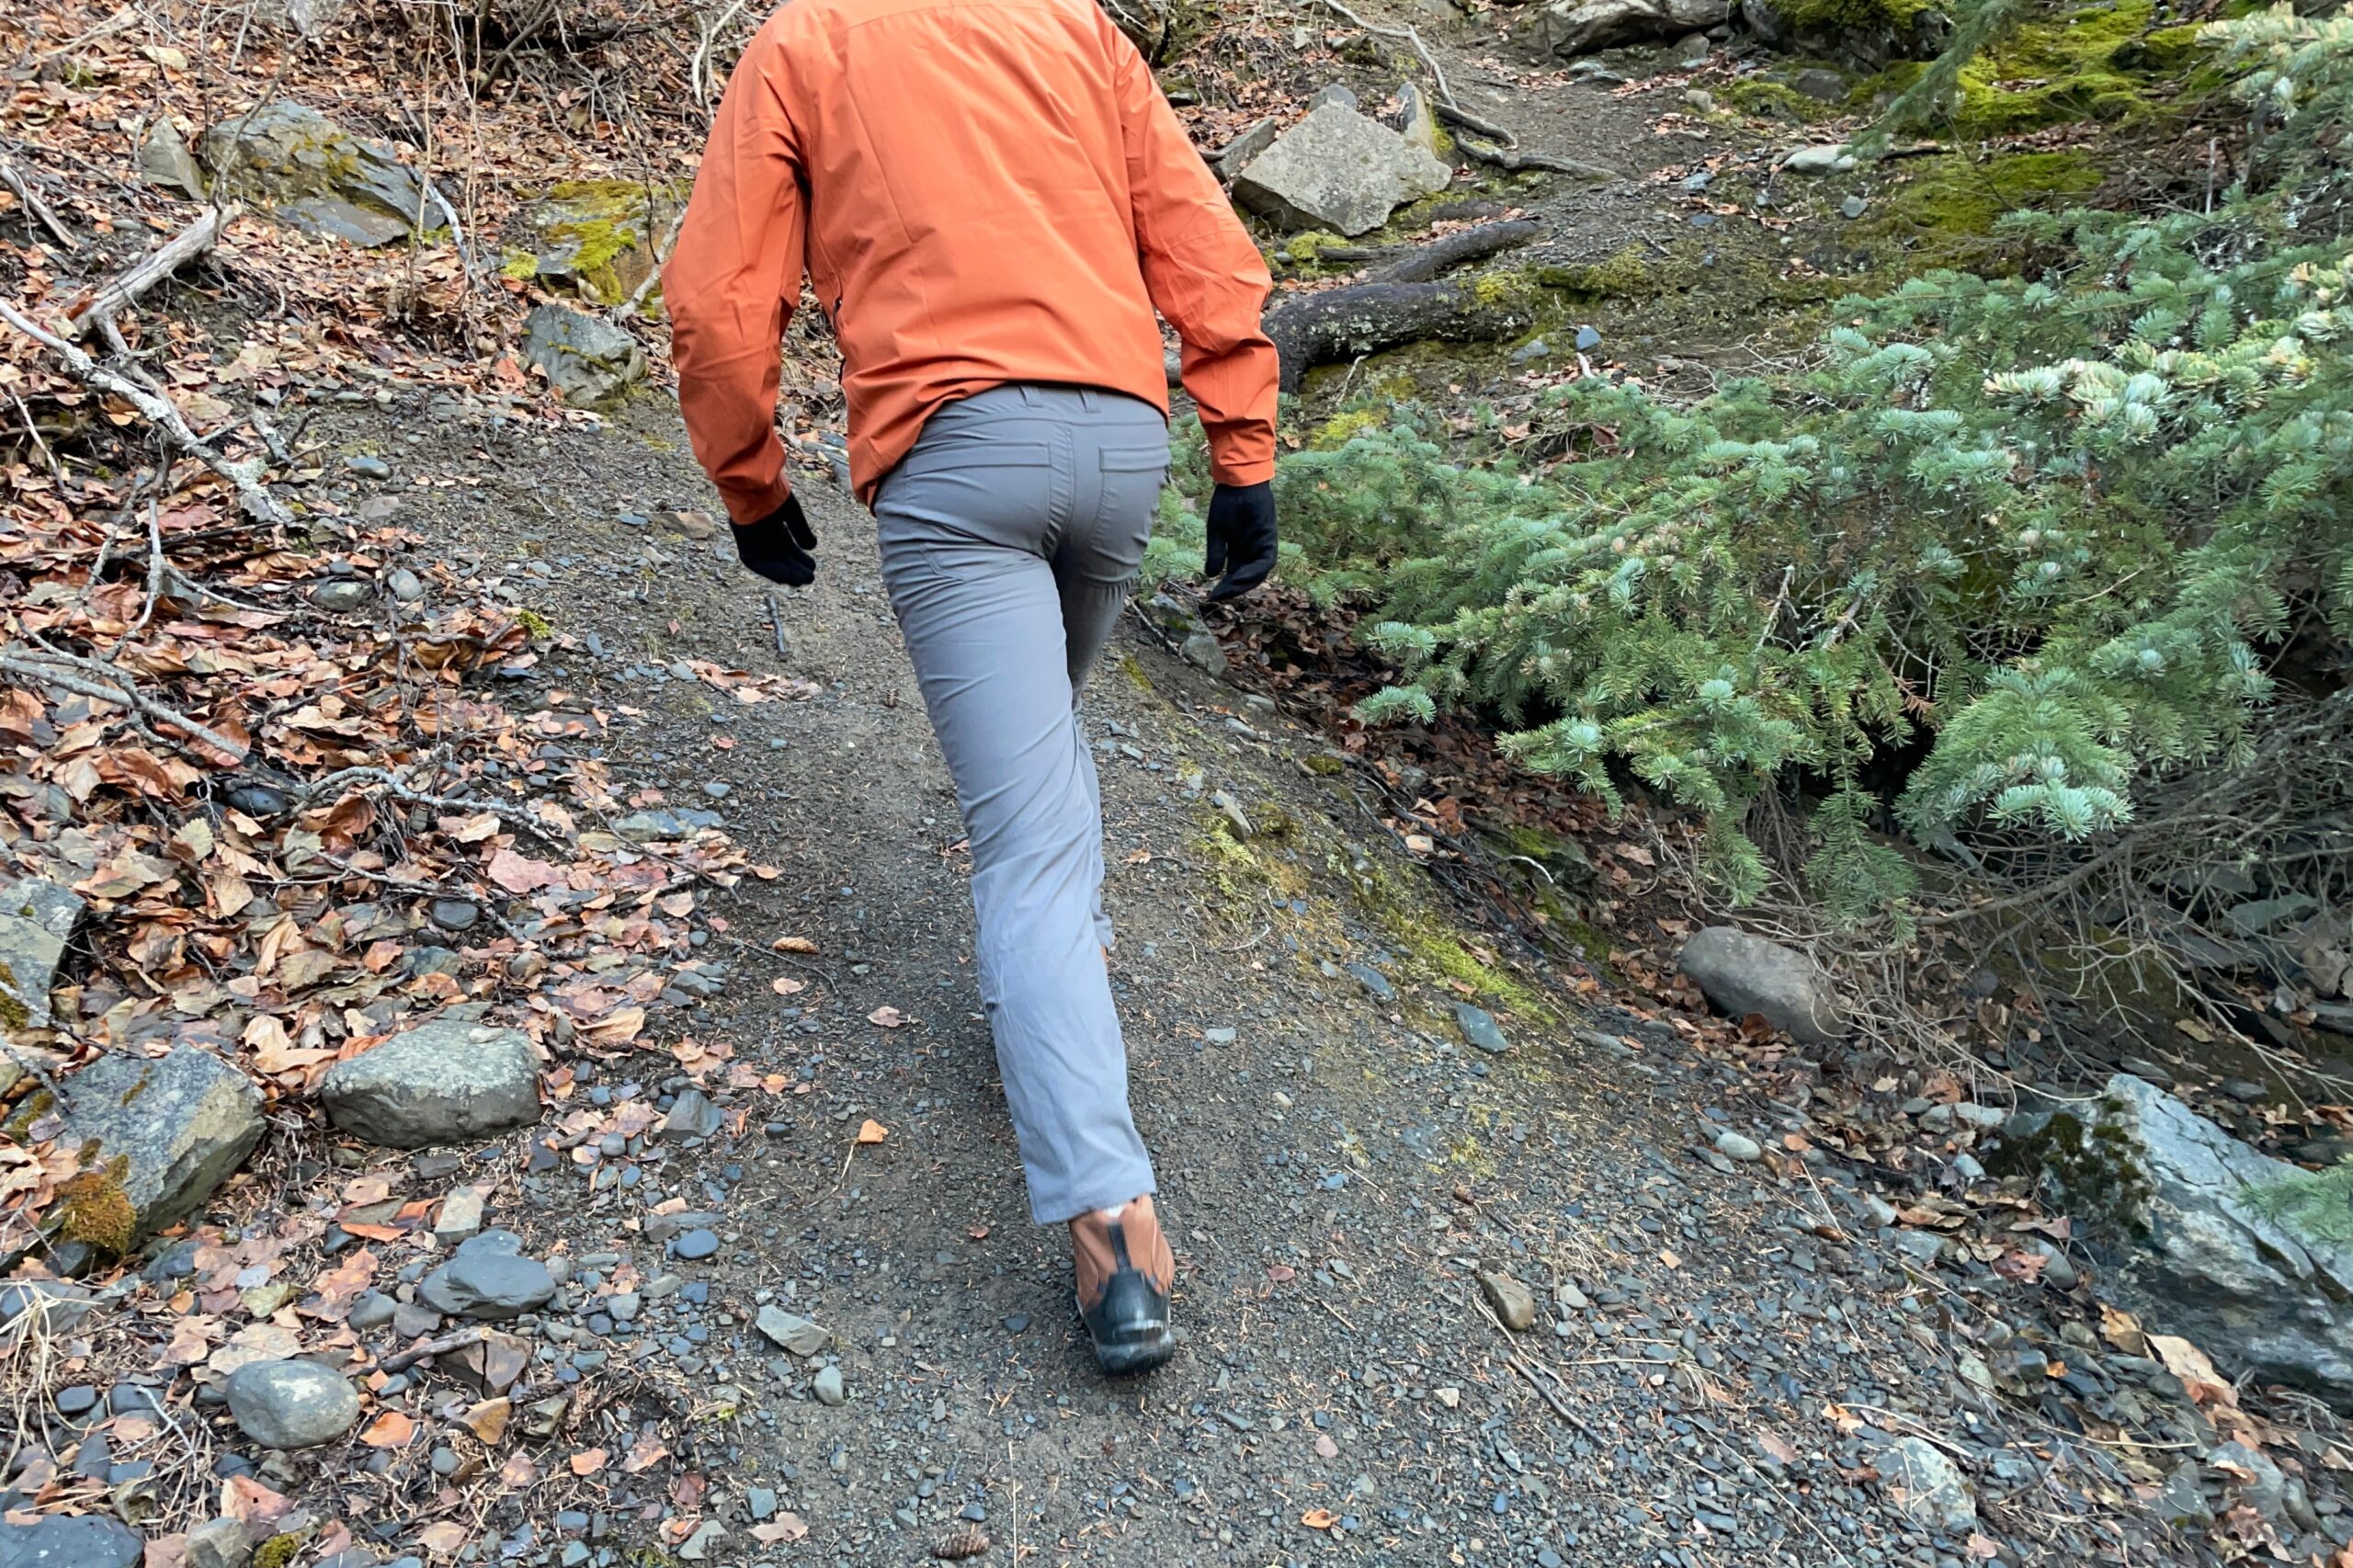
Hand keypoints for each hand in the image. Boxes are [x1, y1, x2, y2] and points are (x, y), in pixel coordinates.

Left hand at [733, 492, 817, 585]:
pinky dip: (773, 572)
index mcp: (771, 522)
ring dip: (786, 573)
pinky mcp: (744, 546)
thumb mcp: (791, 512)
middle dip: (795, 567)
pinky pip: (758, 564)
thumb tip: (812, 547)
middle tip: (810, 578)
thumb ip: (800, 530)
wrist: (750, 486)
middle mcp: (762, 534)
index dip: (798, 557)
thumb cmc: (770, 493)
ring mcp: (753, 541)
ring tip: (803, 581)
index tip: (811, 565)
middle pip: (780, 556)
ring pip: (771, 562)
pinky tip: (788, 579)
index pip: (786, 545)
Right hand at [1203, 481, 1275, 600]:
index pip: (1234, 575)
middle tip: (1219, 596)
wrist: (1238, 484)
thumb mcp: (1217, 532)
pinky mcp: (1270, 540)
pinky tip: (1240, 577)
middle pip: (1247, 578)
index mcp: (1239, 551)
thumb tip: (1210, 575)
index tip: (1210, 596)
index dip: (1224, 587)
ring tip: (1229, 589)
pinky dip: (1255, 571)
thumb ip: (1216, 553)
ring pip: (1258, 573)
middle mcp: (1252, 552)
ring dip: (1244, 583)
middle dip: (1234, 589)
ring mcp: (1262, 546)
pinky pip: (1266, 561)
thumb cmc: (1227, 504)